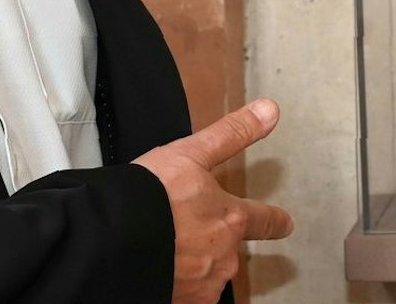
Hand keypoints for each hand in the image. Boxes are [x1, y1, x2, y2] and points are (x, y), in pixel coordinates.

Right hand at [133, 98, 294, 303]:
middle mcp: (223, 257)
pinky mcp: (181, 303)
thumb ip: (233, 134)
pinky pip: (186, 293)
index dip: (274, 220)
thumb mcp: (192, 153)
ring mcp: (202, 284)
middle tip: (187, 231)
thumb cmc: (148, 197)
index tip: (284, 223)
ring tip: (164, 246)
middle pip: (228, 249)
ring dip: (192, 262)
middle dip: (213, 241)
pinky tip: (158, 266)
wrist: (111, 238)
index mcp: (230, 219)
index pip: (264, 220)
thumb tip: (268, 111)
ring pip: (206, 273)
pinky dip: (176, 282)